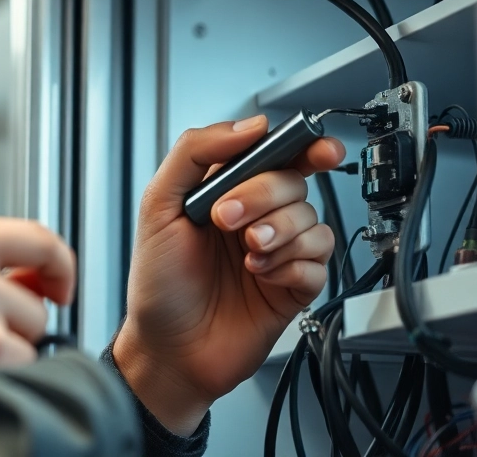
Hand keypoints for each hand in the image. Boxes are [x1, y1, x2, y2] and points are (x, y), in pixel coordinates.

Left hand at [113, 115, 343, 434]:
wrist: (167, 349)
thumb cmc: (157, 283)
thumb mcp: (158, 205)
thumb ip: (194, 152)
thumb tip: (247, 127)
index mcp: (227, 191)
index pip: (276, 155)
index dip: (305, 146)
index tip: (318, 148)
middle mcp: (256, 217)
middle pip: (294, 183)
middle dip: (264, 197)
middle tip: (227, 221)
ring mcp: (277, 251)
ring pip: (312, 220)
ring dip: (279, 233)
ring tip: (246, 254)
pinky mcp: (293, 285)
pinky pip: (318, 263)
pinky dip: (291, 266)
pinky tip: (261, 277)